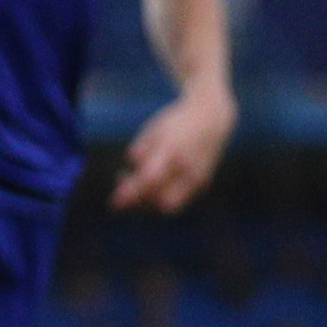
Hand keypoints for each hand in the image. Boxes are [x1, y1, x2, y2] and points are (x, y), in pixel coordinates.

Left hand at [110, 87, 235, 214]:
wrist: (213, 119)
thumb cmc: (176, 123)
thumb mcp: (154, 130)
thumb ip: (141, 150)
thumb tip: (131, 167)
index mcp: (173, 150)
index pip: (149, 181)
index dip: (131, 193)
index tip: (114, 201)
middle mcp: (188, 168)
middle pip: (161, 201)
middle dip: (139, 203)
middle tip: (123, 191)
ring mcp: (198, 179)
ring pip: (170, 206)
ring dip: (148, 204)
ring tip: (135, 186)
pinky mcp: (203, 185)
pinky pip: (179, 202)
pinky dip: (161, 200)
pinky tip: (151, 188)